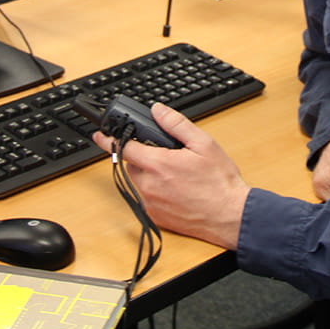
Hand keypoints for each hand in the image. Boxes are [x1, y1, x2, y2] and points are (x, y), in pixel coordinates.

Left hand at [93, 102, 249, 249]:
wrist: (230, 217)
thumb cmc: (220, 183)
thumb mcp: (203, 144)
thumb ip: (176, 125)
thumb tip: (158, 111)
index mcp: (158, 165)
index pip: (124, 148)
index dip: (110, 139)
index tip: (100, 134)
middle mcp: (149, 186)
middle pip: (133, 165)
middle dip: (144, 157)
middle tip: (168, 157)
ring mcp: (150, 204)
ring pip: (139, 182)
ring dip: (150, 175)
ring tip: (177, 176)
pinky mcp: (155, 217)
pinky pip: (146, 198)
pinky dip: (155, 192)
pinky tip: (177, 191)